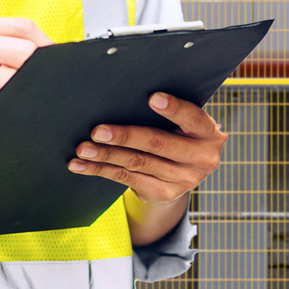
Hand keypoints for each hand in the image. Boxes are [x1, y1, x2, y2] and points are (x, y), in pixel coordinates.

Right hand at [0, 17, 53, 169]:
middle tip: (24, 86)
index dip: (44, 44)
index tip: (49, 58)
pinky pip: (15, 100)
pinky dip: (15, 108)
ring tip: (1, 100)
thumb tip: (45, 51)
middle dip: (35, 71)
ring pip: (25, 77)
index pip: (22, 26)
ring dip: (23, 93)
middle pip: (28, 50)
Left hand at [68, 92, 226, 204]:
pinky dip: (100, 170)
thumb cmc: (175, 133)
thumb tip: (121, 95)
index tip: (152, 98)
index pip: (193, 118)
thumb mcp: (181, 122)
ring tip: (82, 148)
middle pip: (157, 144)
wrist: (182, 172)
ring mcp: (182, 180)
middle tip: (97, 131)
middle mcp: (201, 159)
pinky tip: (81, 165)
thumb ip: (166, 112)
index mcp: (208, 133)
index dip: (174, 109)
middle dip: (124, 137)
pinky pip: (125, 178)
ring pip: (137, 163)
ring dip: (105, 155)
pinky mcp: (162, 193)